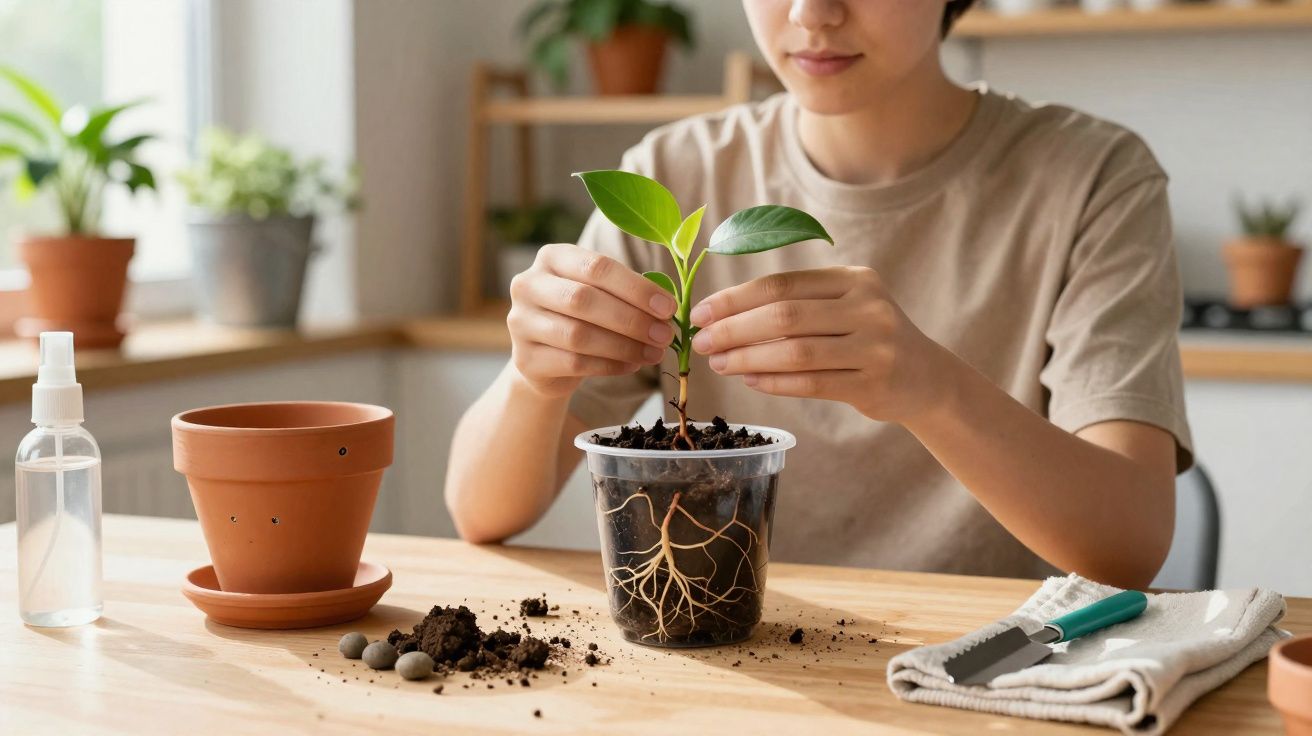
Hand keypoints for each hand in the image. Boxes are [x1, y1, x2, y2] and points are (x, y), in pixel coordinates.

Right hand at [507, 243, 678, 397]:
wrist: (545, 358)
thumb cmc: (582, 316)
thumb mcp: (600, 293)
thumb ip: (627, 293)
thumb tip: (667, 309)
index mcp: (552, 258)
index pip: (597, 267)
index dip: (636, 288)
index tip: (668, 308)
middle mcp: (528, 285)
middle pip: (584, 300)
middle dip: (632, 319)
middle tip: (664, 334)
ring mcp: (521, 322)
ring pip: (579, 335)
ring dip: (624, 346)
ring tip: (653, 353)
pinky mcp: (525, 359)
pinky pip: (574, 363)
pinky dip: (610, 366)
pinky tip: (632, 365)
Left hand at [689, 266, 956, 423]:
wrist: (927, 379)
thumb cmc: (869, 339)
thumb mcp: (845, 306)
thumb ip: (798, 304)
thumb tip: (723, 316)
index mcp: (854, 279)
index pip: (782, 284)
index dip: (735, 298)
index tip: (701, 313)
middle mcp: (868, 307)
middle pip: (785, 316)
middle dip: (734, 329)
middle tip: (701, 341)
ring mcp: (874, 346)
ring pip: (796, 352)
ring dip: (748, 359)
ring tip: (719, 363)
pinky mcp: (873, 383)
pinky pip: (811, 383)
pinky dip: (775, 383)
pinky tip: (750, 381)